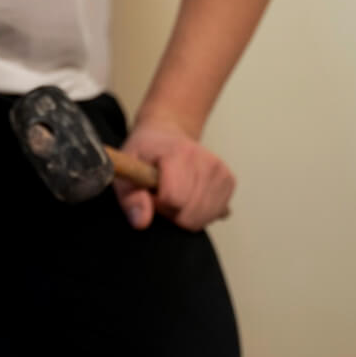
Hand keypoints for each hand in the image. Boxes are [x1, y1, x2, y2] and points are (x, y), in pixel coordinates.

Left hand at [115, 117, 234, 231]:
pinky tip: (191, 199)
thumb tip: (141, 222)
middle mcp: (206, 159)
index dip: (158, 204)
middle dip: (172, 212)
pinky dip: (202, 214)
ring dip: (186, 214)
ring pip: (204, 216)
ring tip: (175, 195)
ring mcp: (221, 170)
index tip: (152, 193)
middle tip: (162, 195)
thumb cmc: (144, 154)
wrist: (165, 134)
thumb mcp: (126, 171)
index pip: (174, 199)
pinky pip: (217, 213)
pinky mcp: (229, 180)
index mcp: (179, 153)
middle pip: (189, 212)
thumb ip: (130, 198)